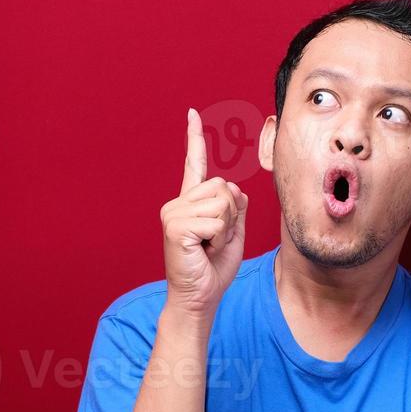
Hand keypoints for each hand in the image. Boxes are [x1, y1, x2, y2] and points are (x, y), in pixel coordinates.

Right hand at [159, 108, 248, 320]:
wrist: (200, 297)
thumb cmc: (214, 269)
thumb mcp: (233, 234)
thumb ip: (236, 210)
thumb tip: (236, 190)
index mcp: (190, 203)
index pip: (194, 165)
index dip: (194, 139)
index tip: (192, 114)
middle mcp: (178, 203)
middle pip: (223, 187)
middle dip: (231, 216)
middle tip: (215, 240)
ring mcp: (173, 213)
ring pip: (222, 203)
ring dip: (226, 229)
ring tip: (209, 246)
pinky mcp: (175, 226)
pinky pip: (215, 221)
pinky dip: (218, 238)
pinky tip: (203, 250)